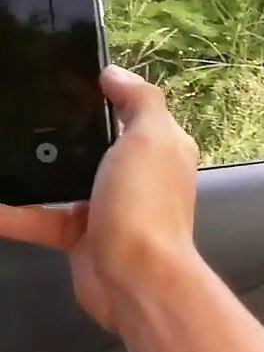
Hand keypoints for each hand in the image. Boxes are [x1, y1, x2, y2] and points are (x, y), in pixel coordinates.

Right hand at [0, 65, 199, 330]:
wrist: (136, 279)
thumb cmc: (146, 203)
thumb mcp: (152, 138)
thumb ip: (139, 101)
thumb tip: (115, 72)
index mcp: (159, 146)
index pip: (129, 110)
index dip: (100, 92)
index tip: (56, 75)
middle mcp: (135, 174)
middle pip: (91, 143)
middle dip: (55, 129)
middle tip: (15, 112)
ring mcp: (105, 205)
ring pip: (59, 179)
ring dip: (26, 168)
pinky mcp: (78, 234)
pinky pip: (37, 216)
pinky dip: (10, 210)